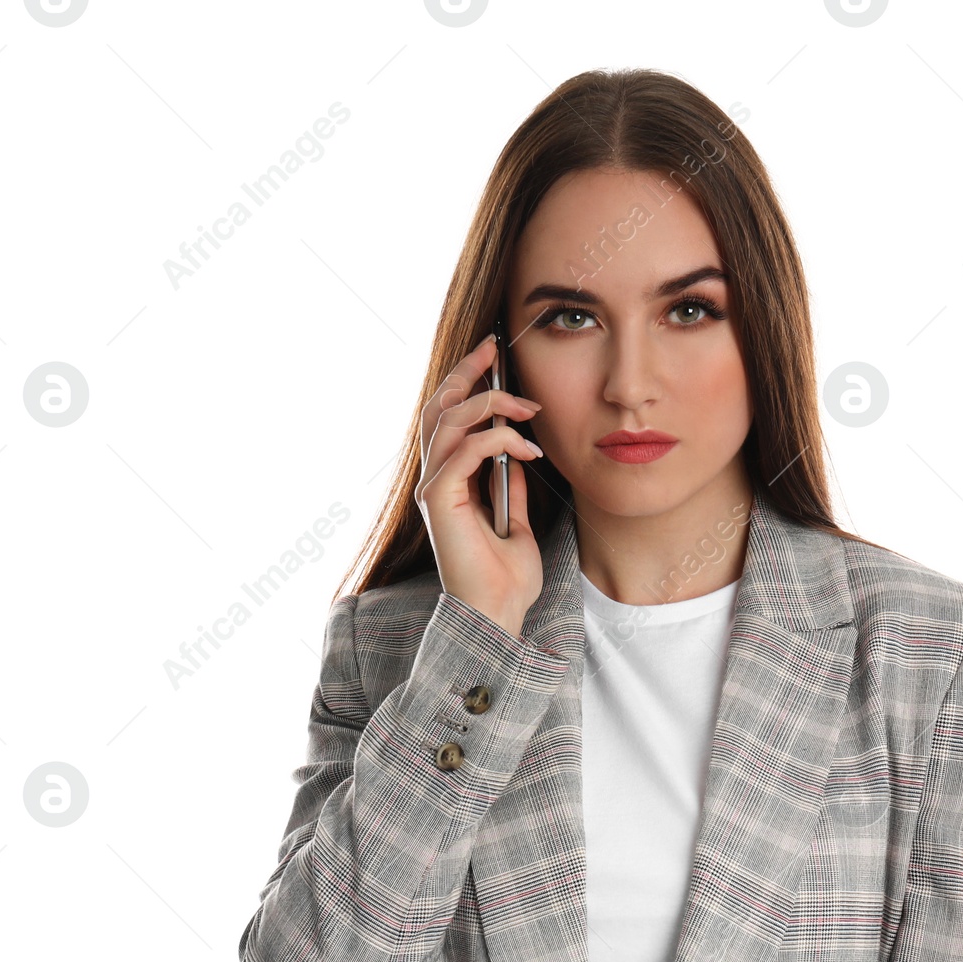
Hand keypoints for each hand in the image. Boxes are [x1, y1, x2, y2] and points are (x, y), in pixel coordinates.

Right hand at [415, 333, 545, 637]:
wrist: (497, 615)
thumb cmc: (505, 580)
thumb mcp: (516, 522)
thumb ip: (509, 487)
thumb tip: (516, 455)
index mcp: (448, 482)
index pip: (448, 417)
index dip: (466, 381)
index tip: (494, 354)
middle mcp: (433, 480)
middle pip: (439, 407)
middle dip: (467, 371)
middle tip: (495, 346)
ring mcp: (434, 489)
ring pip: (448, 420)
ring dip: (491, 403)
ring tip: (528, 406)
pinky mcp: (440, 501)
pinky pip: (464, 451)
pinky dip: (498, 439)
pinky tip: (529, 449)